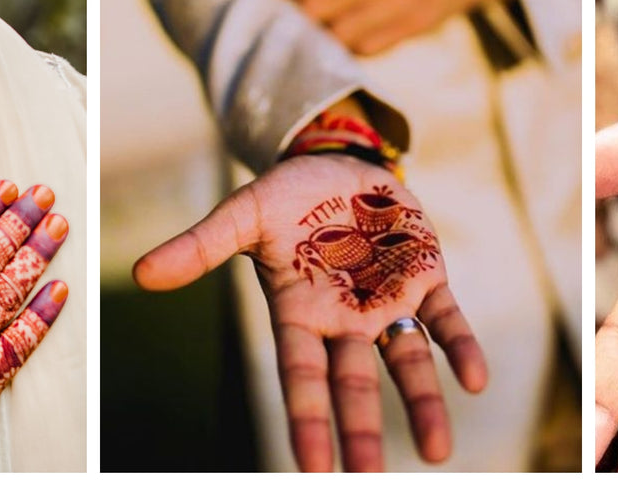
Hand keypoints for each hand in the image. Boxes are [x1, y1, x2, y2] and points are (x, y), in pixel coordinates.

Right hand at [136, 154, 487, 470]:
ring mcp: (387, 301)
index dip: (307, 420)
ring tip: (437, 450)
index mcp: (298, 314)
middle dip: (361, 430)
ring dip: (422, 403)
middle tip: (369, 479)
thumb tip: (142, 274)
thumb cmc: (286, 198)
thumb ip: (201, 247)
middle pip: (353, 384)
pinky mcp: (425, 276)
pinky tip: (476, 381)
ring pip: (406, 362)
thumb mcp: (241, 215)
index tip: (314, 469)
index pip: (301, 378)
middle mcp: (344, 320)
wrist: (337, 163)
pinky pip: (446, 320)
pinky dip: (460, 348)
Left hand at [278, 0, 511, 55]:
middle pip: (315, 12)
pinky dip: (353, 45)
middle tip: (310, 10)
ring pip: (337, 36)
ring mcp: (397, 5)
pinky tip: (357, 30)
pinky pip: (362, 50)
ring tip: (333, 21)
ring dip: (328, 33)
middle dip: (306, 14)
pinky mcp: (409, 30)